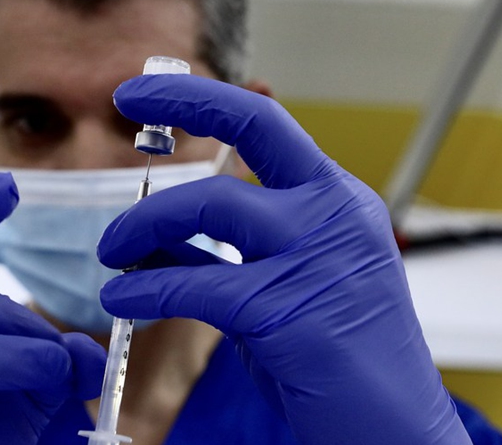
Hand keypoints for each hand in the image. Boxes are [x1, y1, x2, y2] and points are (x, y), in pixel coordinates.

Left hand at [100, 75, 471, 443]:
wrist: (391, 429)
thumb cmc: (332, 357)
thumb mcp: (280, 283)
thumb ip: (223, 250)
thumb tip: (152, 231)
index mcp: (335, 201)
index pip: (268, 124)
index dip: (204, 97)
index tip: (148, 91)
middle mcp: (335, 213)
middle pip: (255, 128)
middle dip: (184, 101)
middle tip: (122, 104)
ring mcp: (320, 257)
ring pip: (212, 207)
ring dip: (144, 225)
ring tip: (111, 254)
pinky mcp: (292, 311)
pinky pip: (198, 285)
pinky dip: (147, 291)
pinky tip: (122, 300)